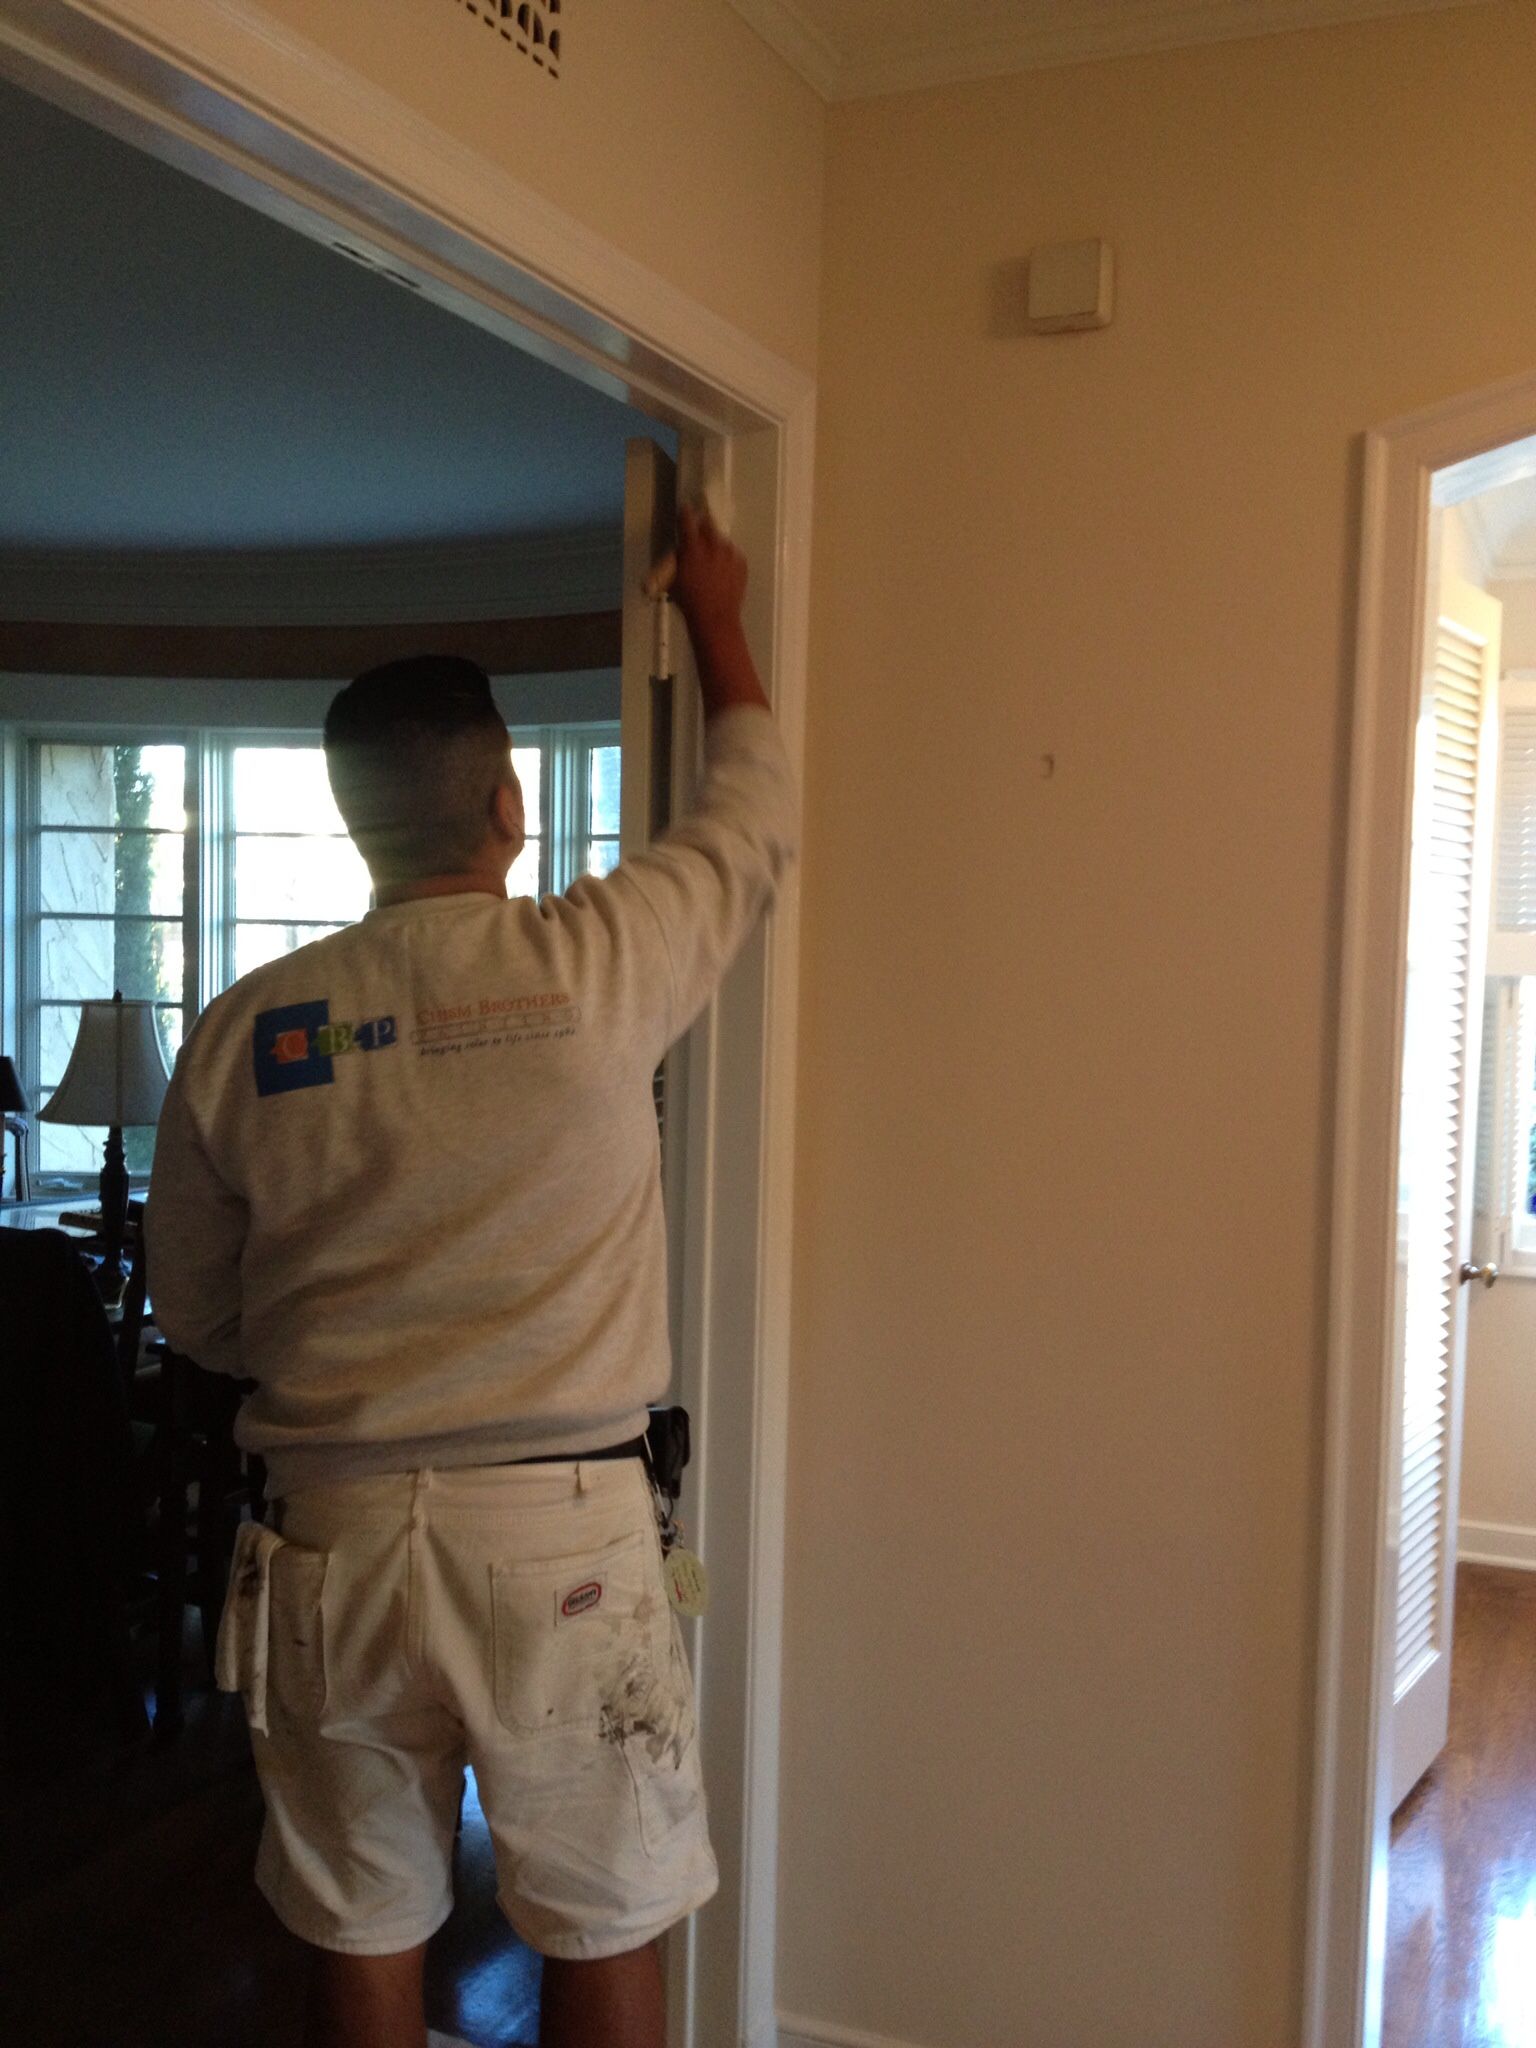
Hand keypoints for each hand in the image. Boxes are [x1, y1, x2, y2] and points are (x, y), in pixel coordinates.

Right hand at [666, 503, 748, 659]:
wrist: (716, 618)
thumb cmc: (689, 601)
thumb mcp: (674, 578)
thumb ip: (678, 559)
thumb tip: (681, 548)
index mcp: (693, 548)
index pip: (687, 521)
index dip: (685, 513)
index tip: (685, 508)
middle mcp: (713, 546)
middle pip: (709, 523)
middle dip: (703, 523)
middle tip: (700, 529)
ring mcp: (730, 554)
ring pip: (721, 539)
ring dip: (715, 543)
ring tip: (712, 556)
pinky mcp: (741, 564)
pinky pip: (733, 554)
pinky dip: (727, 557)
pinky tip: (723, 569)